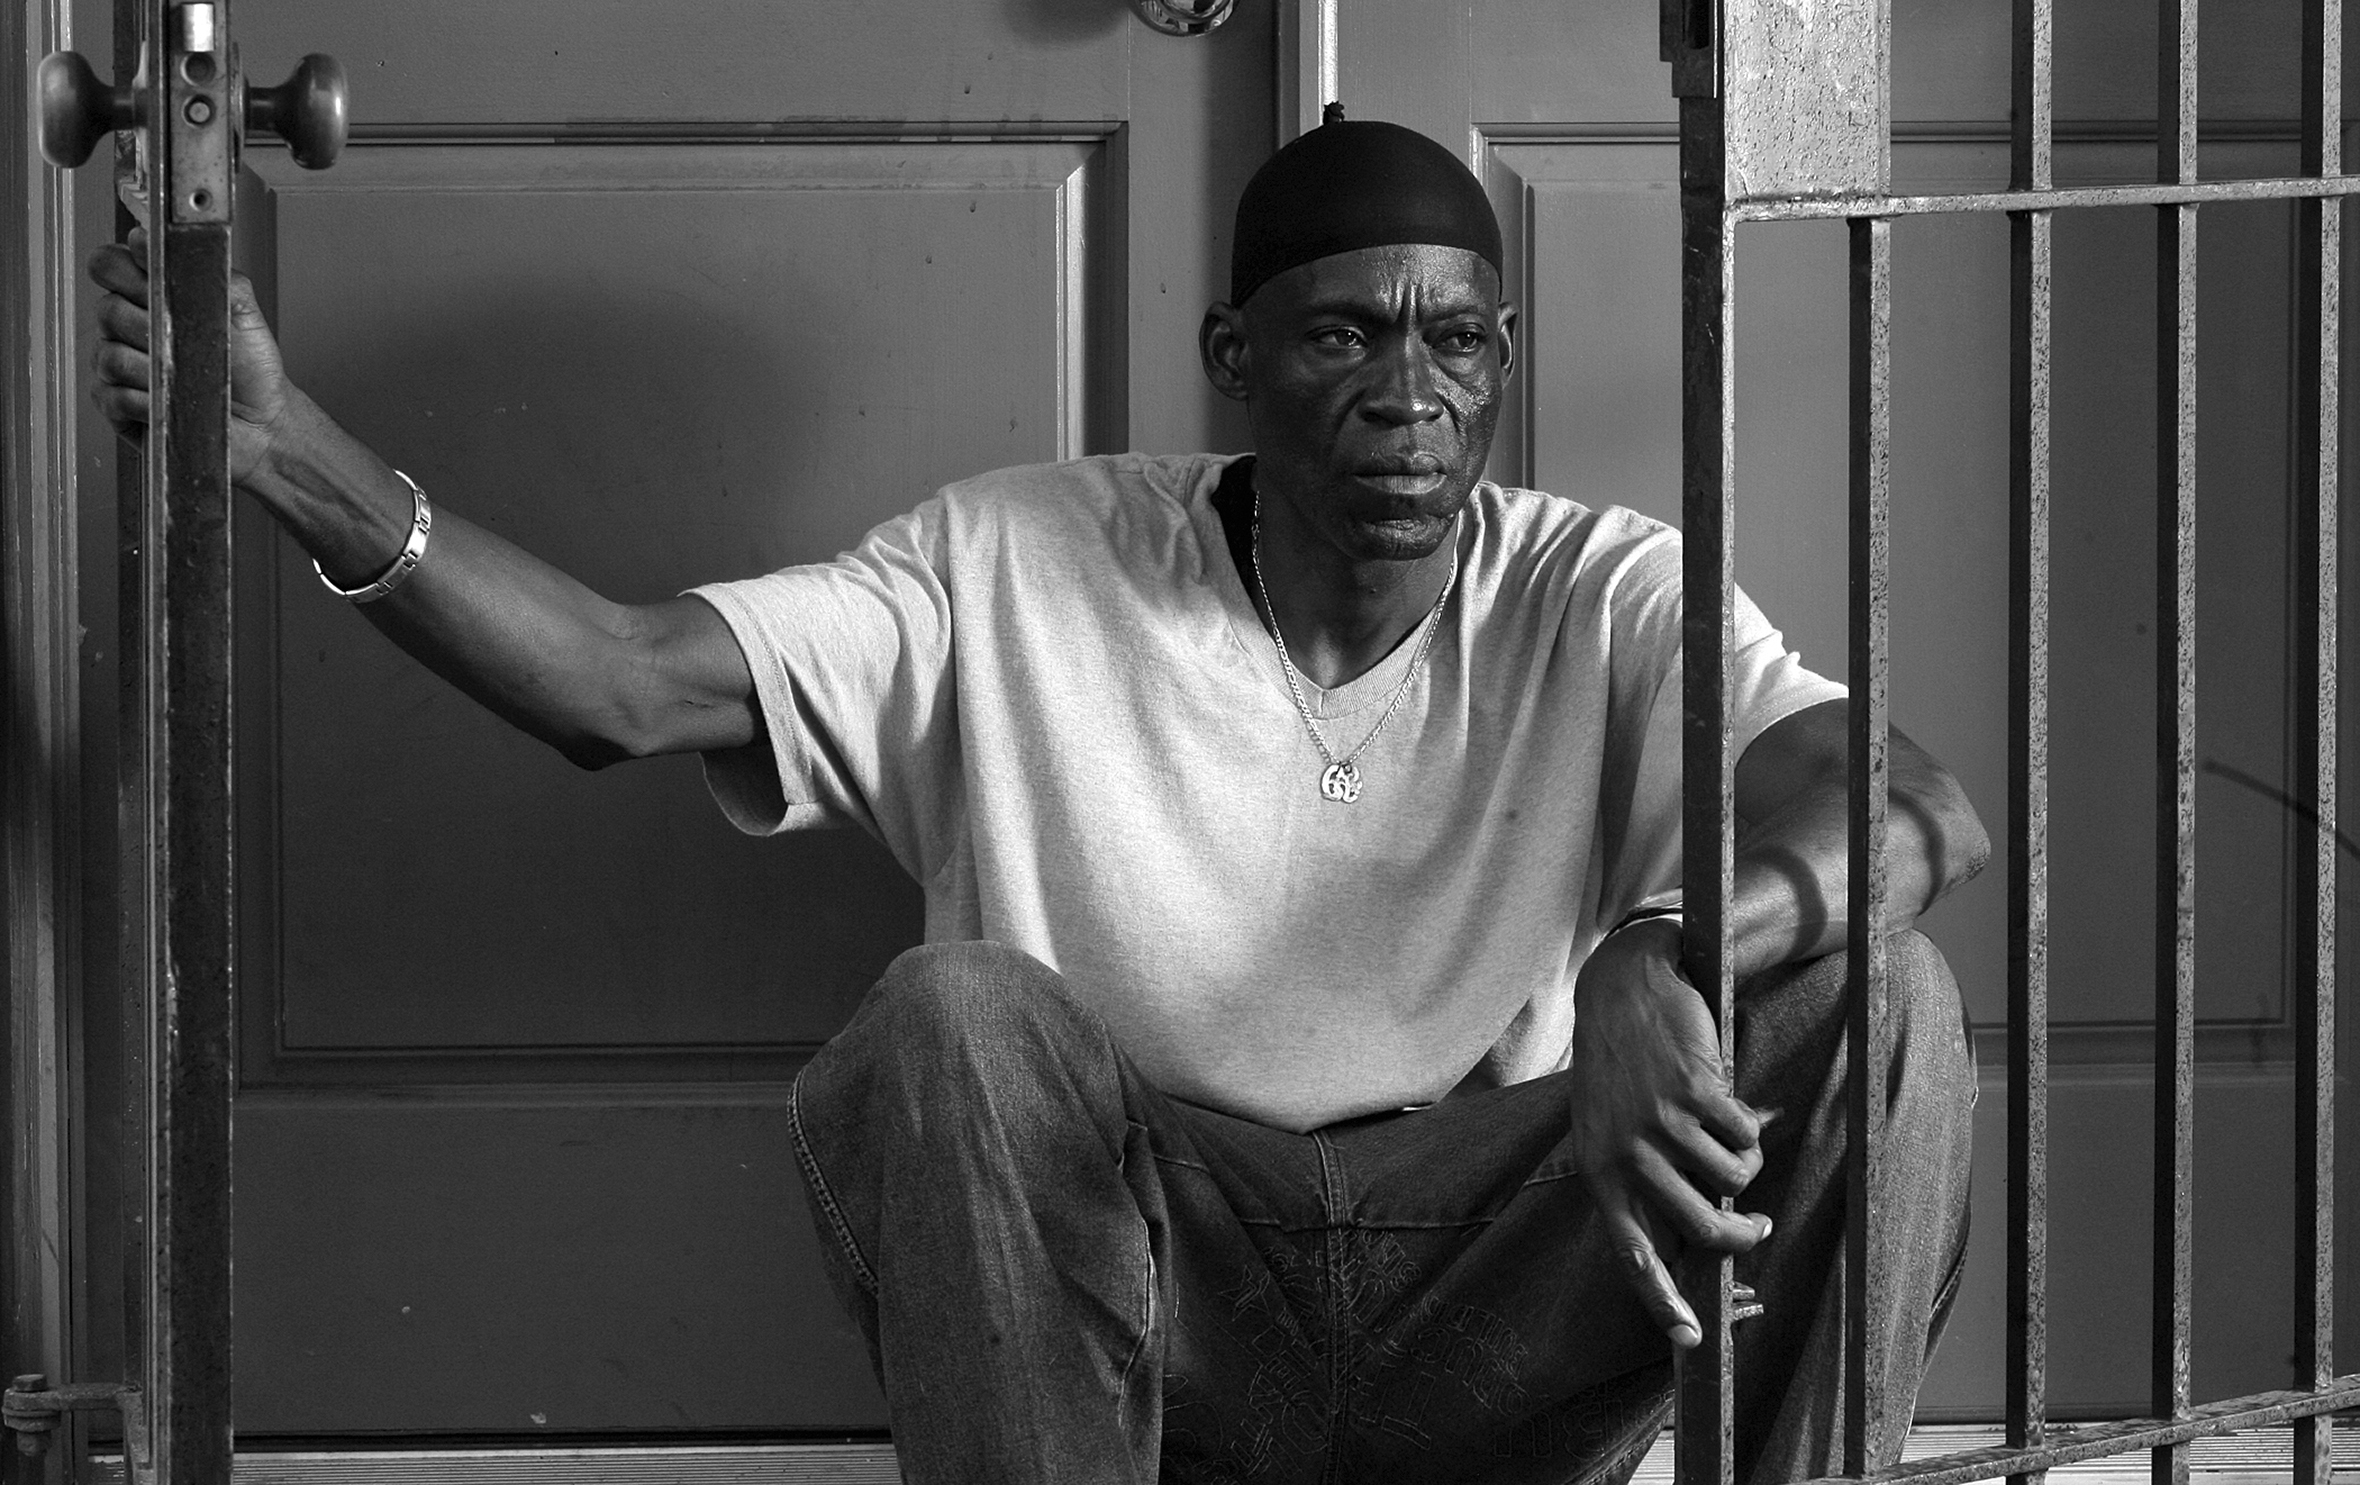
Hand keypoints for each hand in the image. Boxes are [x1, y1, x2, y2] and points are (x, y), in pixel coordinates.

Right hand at [88, 230, 292, 482]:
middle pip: (106, 309)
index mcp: (148, 296)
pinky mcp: (117, 405)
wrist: (264, 422)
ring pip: (109, 355)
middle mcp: (126, 328)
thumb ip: (209, 270)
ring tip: (184, 376)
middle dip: (149, 325)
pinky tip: (170, 403)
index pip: (108, 266)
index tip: (157, 284)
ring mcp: (117, 367)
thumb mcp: (242, 309)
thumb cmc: (251, 367)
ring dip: (152, 368)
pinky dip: (145, 400)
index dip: (125, 271)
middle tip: (183, 340)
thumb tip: (163, 241)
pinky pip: (113, 396)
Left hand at [1567, 919, 1771, 1347]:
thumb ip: (1642, 1181)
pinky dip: (1749, 1128)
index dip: (1665, 1302)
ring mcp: (1660, 1124)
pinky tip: (1731, 1103)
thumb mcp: (1610, 1129)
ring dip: (1745, 1166)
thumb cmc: (1620, 1068)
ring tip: (1732, 1139)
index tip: (1693, 1341)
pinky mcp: (1694, 1092)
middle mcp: (1628, 1156)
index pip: (1634, 1256)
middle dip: (1741, 1235)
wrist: (1624, 989)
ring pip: (1733, 1182)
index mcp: (1602, 1174)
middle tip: (1757, 1225)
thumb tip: (1694, 1240)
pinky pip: (1744, 1138)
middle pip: (1704, 1230)